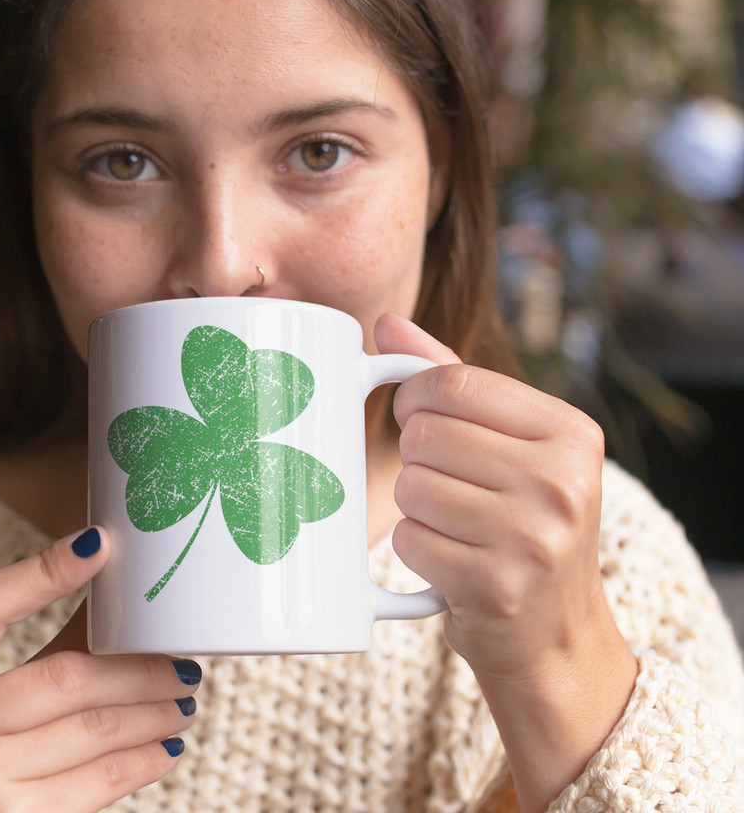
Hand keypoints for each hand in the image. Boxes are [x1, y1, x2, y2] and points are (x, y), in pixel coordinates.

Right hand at [0, 527, 199, 812]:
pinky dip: (141, 761)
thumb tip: (121, 588)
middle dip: (138, 667)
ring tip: (183, 700)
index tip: (102, 544)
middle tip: (182, 661)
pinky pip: (96, 782)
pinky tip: (164, 748)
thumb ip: (48, 646)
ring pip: (91, 728)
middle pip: (63, 675)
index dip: (42, 571)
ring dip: (152, 712)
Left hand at [375, 313, 635, 811]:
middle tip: (447, 481)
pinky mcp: (496, 586)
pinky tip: (448, 556)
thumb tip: (387, 325)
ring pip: (411, 484)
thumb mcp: (511, 442)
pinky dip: (414, 547)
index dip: (416, 396)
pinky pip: (408, 538)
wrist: (555, 633)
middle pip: (425, 433)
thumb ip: (452, 377)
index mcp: (571, 432)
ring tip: (452, 520)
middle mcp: (562, 482)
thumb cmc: (523, 519)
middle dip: (417, 456)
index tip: (418, 415)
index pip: (453, 380)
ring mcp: (533, 538)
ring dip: (415, 504)